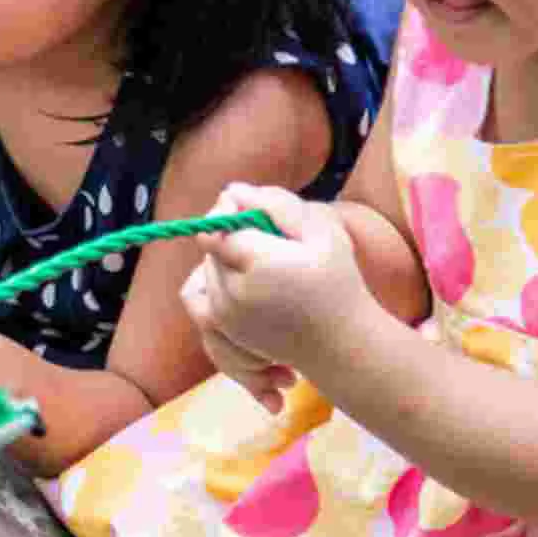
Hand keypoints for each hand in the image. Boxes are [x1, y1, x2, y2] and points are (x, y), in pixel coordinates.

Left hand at [180, 183, 373, 410]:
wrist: (340, 345)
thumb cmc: (338, 285)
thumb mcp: (321, 232)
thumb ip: (277, 204)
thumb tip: (232, 191)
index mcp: (258, 265)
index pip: (221, 226)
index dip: (233, 213)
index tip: (256, 214)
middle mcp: (233, 293)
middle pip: (212, 248)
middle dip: (233, 237)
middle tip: (270, 243)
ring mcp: (224, 317)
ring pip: (205, 270)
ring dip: (225, 260)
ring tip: (261, 264)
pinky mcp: (222, 332)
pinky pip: (197, 297)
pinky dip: (212, 285)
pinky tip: (242, 282)